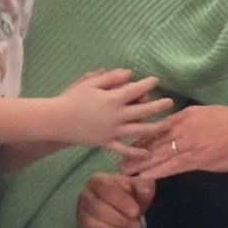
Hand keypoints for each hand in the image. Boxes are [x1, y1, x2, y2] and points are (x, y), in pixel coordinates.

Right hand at [54, 68, 172, 150]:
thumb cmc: (72, 98)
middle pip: (143, 110)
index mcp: (113, 98)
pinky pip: (124, 149)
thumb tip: (129, 74)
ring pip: (139, 130)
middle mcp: (116, 115)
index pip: (135, 90)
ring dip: (155, 127)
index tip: (155, 80)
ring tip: (167, 125)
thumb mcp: (90, 82)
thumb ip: (110, 77)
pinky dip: (135, 152)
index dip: (147, 84)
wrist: (57, 121)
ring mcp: (112, 131)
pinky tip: (147, 153)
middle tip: (170, 102)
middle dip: (158, 106)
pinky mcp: (106, 143)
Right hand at [77, 173, 155, 227]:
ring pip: (93, 222)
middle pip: (98, 207)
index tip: (136, 212)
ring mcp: (82, 212)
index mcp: (98, 180)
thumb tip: (145, 190)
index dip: (121, 200)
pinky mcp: (83, 227)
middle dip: (120, 219)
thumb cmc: (129, 196)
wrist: (123, 209)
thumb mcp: (139, 188)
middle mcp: (86, 195)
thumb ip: (143, 186)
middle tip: (136, 225)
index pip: (105, 187)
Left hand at [121, 105, 227, 180]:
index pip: (158, 126)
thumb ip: (192, 120)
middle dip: (134, 151)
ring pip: (158, 155)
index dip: (142, 136)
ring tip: (124, 171)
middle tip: (118, 160)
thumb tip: (179, 125)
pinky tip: (144, 177)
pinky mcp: (196, 160)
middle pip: (153, 140)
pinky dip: (156, 172)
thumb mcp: (210, 113)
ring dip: (140, 164)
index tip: (129, 143)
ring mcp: (189, 144)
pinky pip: (171, 167)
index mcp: (187, 115)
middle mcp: (184, 128)